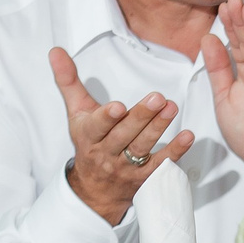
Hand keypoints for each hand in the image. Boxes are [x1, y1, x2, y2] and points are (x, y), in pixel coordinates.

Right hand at [49, 47, 192, 224]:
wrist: (95, 191)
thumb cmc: (89, 142)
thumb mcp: (76, 113)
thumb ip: (68, 82)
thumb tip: (56, 52)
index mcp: (89, 136)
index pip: (97, 127)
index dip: (107, 118)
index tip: (118, 107)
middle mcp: (107, 153)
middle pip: (124, 135)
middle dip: (141, 117)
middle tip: (158, 98)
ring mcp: (127, 167)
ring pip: (143, 148)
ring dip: (158, 128)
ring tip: (171, 108)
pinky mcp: (145, 176)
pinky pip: (161, 164)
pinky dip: (176, 151)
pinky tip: (188, 136)